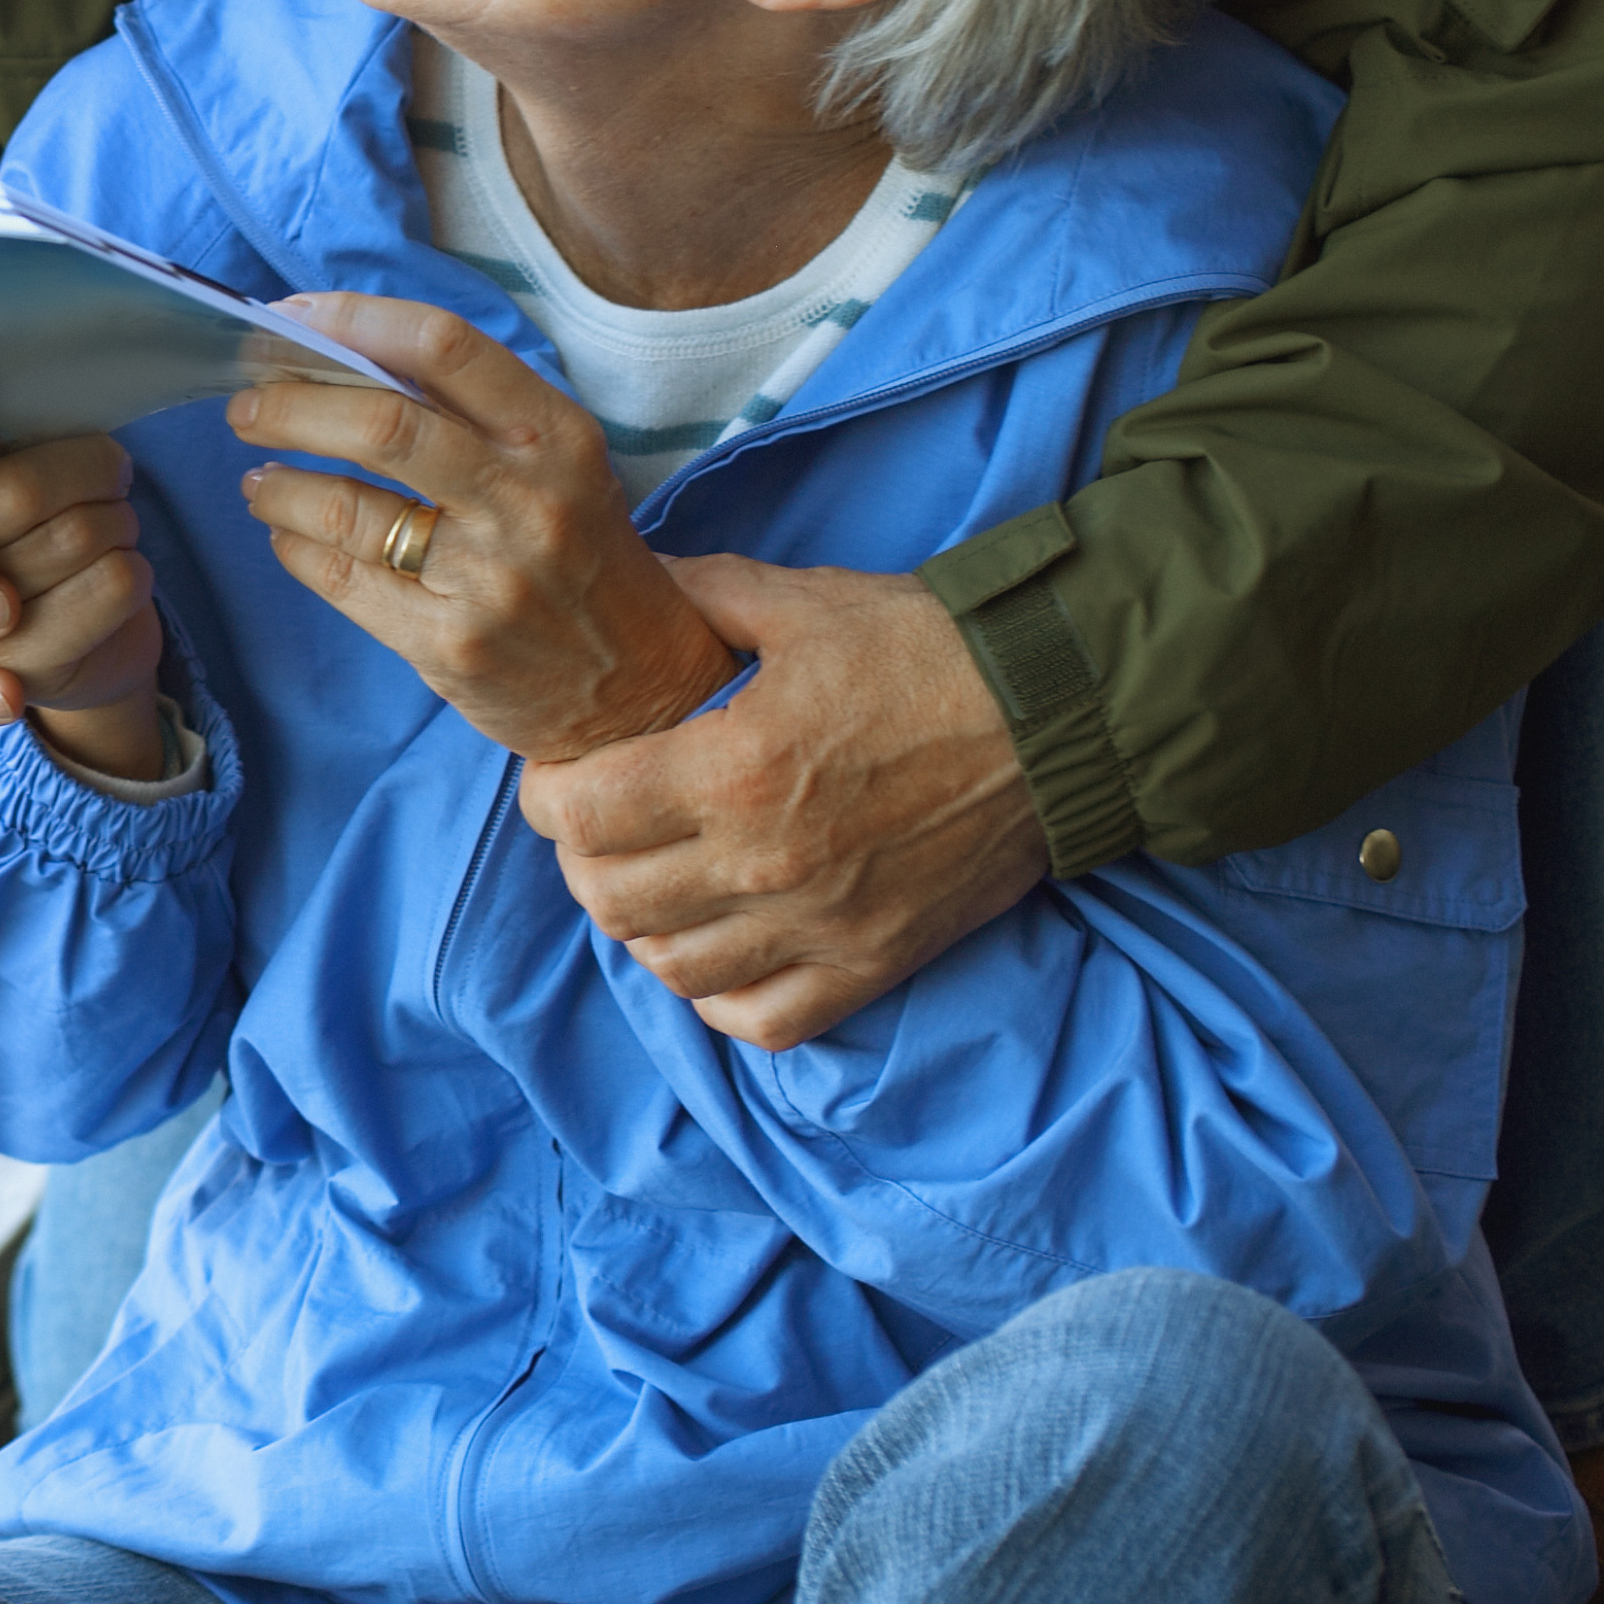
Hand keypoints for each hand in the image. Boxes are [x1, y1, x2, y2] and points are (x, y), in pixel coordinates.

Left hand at [222, 292, 733, 761]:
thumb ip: (469, 411)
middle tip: (246, 405)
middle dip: (290, 406)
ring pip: (347, 508)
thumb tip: (338, 352)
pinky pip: (341, 580)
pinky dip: (295, 547)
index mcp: (557, 436)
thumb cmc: (581, 556)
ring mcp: (488, 578)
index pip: (443, 347)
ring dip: (279, 485)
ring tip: (260, 479)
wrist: (643, 689)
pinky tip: (287, 534)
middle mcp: (528, 500)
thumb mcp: (559, 466)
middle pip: (381, 424)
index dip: (352, 320)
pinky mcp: (449, 645)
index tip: (289, 317)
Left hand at [514, 557, 1048, 1048]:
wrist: (1057, 717)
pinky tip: (719, 943)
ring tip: (656, 878)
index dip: (546, 796)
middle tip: (601, 824)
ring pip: (670, 967)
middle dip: (583, 858)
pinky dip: (720, 992)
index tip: (560, 775)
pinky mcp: (873, 965)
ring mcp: (820, 927)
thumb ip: (698, 594)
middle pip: (608, 901)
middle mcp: (765, 863)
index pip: (578, 816)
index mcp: (733, 770)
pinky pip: (760, 1020)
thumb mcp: (799, 601)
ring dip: (643, 925)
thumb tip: (628, 584)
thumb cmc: (926, 651)